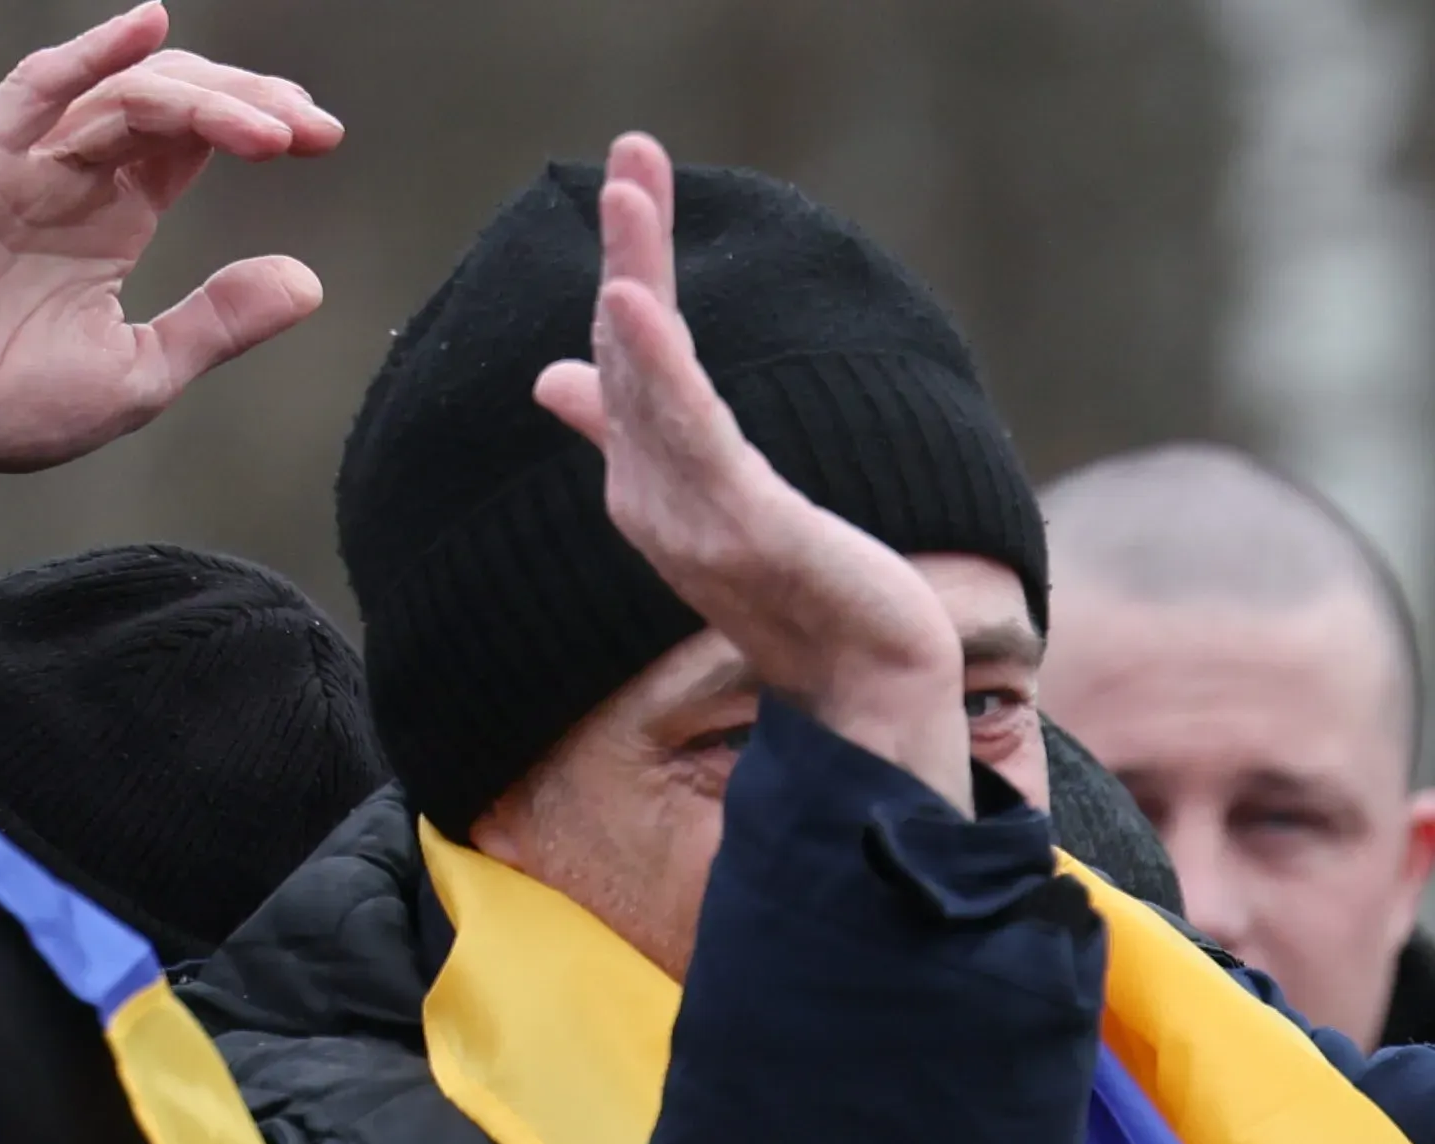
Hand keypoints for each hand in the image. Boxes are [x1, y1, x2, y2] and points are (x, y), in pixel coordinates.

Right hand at [0, 13, 331, 480]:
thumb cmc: (1, 400)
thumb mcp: (141, 371)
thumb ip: (220, 322)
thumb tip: (307, 281)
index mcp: (109, 215)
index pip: (191, 140)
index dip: (256, 126)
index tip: (323, 139)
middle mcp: (70, 174)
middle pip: (170, 104)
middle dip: (247, 102)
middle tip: (315, 125)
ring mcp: (22, 161)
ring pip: (125, 96)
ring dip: (204, 99)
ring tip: (274, 128)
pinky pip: (38, 89)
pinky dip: (95, 54)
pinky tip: (149, 28)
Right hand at [530, 136, 967, 808]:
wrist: (873, 696)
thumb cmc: (806, 607)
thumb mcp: (724, 511)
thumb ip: (653, 449)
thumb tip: (561, 381)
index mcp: (651, 487)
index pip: (629, 361)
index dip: (630, 266)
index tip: (635, 181)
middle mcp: (655, 498)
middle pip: (633, 354)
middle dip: (633, 250)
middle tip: (631, 157)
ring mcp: (694, 515)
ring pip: (654, 381)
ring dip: (638, 280)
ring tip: (628, 197)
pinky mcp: (745, 528)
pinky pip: (692, 435)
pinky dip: (659, 368)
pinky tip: (635, 305)